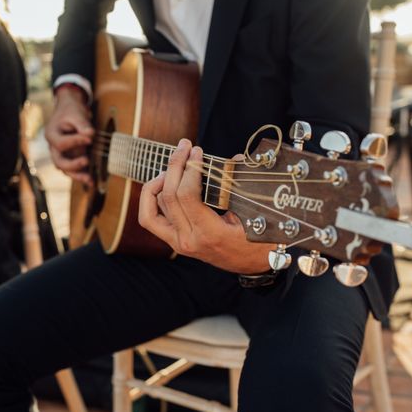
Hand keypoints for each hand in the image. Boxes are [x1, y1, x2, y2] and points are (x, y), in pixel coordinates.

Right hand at [45, 86, 93, 182]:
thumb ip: (82, 124)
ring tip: (89, 179)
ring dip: (77, 175)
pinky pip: (74, 170)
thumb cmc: (71, 111)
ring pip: (66, 169)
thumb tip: (90, 134)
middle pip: (59, 161)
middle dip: (72, 165)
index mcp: (51, 134)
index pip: (61, 143)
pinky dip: (82, 175)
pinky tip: (92, 181)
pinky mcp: (71, 158)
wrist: (71, 110)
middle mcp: (54, 147)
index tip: (89, 138)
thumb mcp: (76, 113)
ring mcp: (62, 154)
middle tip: (86, 161)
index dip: (75, 142)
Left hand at [139, 139, 275, 273]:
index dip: (190, 168)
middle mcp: (189, 240)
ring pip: (153, 208)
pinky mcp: (175, 241)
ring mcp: (179, 243)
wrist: (256, 264)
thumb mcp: (254, 212)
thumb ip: (240, 185)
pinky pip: (151, 218)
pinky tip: (161, 183)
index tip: (197, 152)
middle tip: (185, 147)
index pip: (187, 195)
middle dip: (175, 166)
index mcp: (210, 234)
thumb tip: (234, 159)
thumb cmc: (260, 239)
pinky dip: (150, 199)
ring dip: (160, 180)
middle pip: (168, 196)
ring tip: (174, 165)